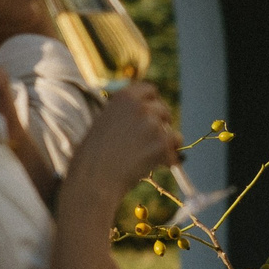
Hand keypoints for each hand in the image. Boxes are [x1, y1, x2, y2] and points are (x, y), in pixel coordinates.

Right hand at [67, 81, 181, 203]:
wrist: (94, 178)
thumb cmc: (93, 156)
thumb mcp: (104, 122)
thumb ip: (125, 114)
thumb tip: (147, 116)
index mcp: (124, 97)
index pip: (150, 90)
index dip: (153, 103)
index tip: (152, 114)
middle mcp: (140, 106)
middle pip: (163, 110)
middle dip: (161, 124)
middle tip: (152, 141)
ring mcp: (152, 124)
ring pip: (171, 131)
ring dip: (165, 143)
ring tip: (147, 158)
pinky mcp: (162, 142)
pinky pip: (176, 147)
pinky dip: (170, 157)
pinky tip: (156, 165)